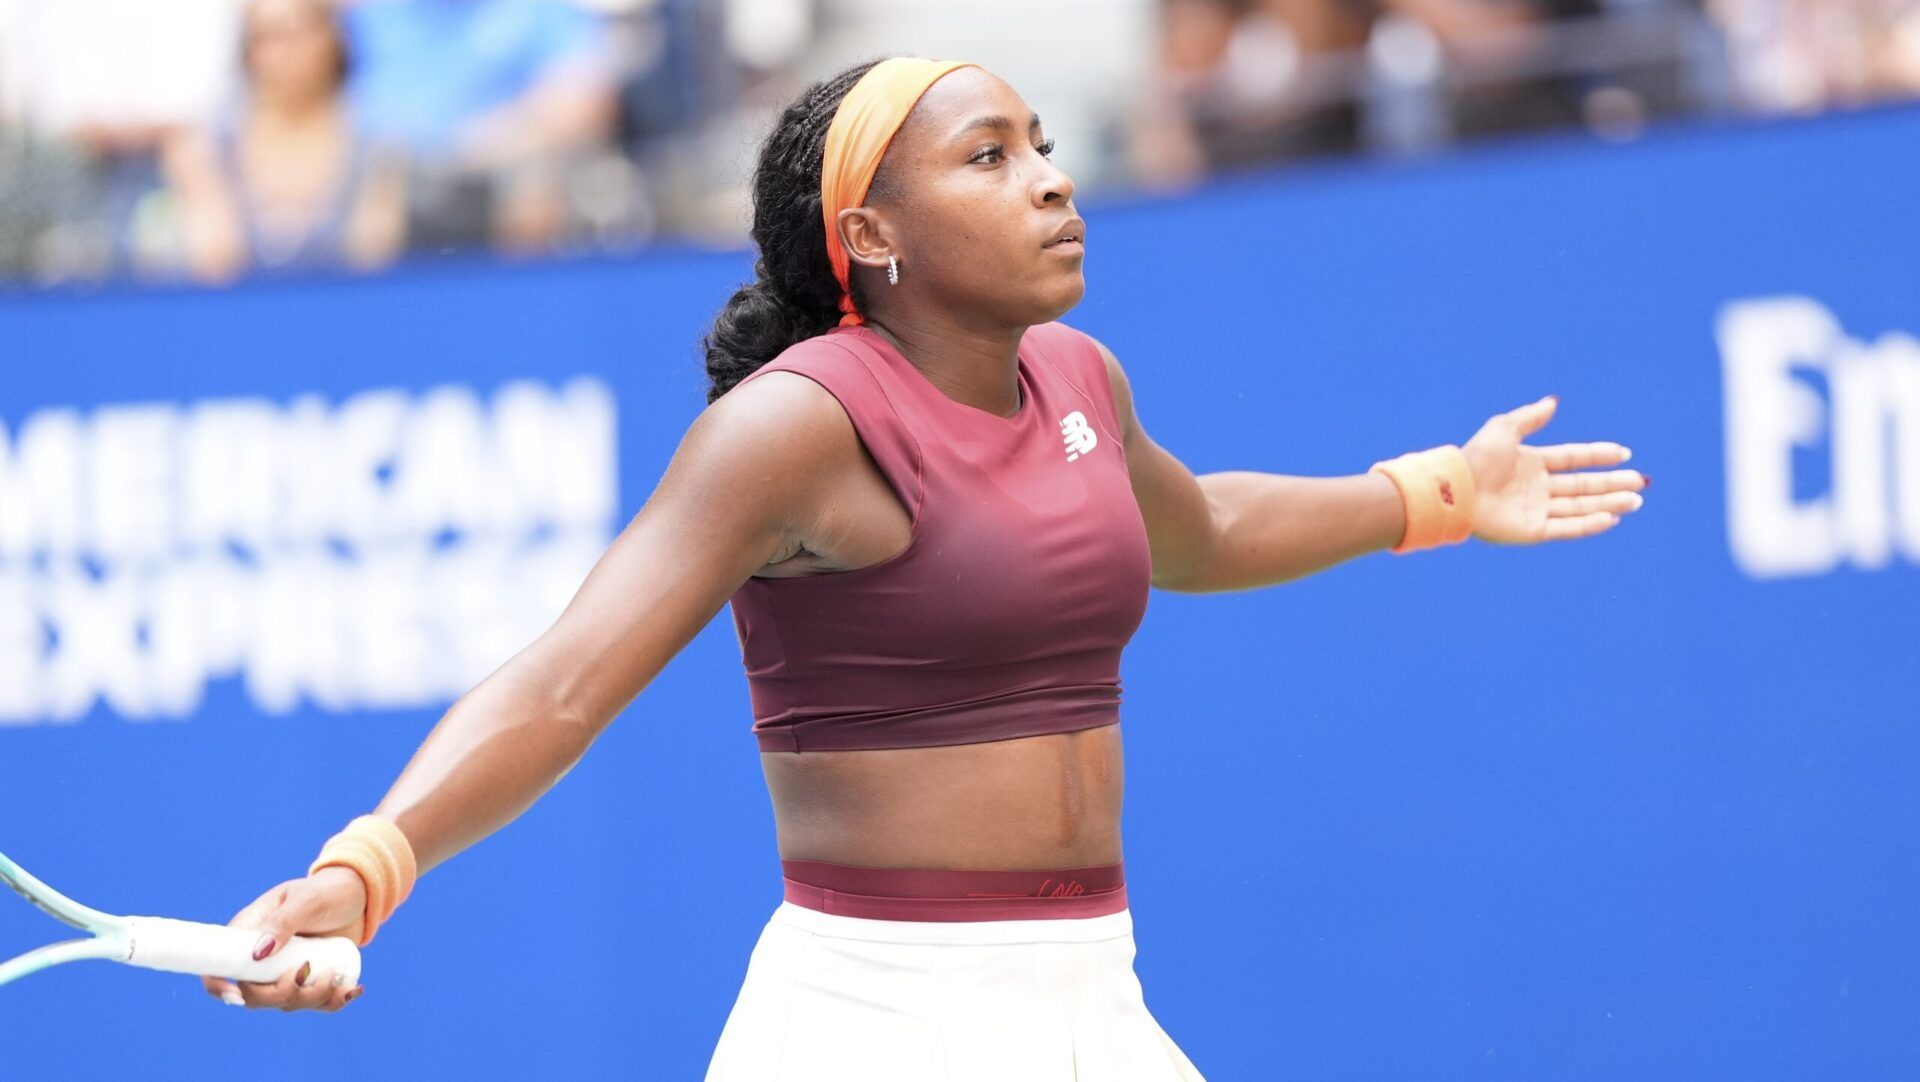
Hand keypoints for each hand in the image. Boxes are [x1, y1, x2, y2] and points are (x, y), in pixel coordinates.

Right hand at [200, 866, 367, 1011]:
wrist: (358, 897)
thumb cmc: (326, 892)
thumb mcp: (305, 901)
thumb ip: (283, 922)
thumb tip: (257, 954)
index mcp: (250, 934)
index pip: (219, 966)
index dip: (219, 986)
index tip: (237, 996)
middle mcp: (263, 959)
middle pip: (254, 996)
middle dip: (282, 993)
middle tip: (309, 970)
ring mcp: (286, 973)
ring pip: (287, 1003)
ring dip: (313, 997)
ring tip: (337, 975)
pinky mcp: (310, 981)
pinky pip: (315, 1003)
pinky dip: (332, 1002)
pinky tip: (350, 989)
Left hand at [1461, 395, 1647, 543]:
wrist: (1457, 489)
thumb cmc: (1476, 458)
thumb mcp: (1504, 428)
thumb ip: (1530, 417)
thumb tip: (1553, 402)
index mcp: (1531, 463)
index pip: (1573, 459)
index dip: (1598, 455)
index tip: (1624, 453)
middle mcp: (1537, 487)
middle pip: (1583, 485)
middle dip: (1612, 483)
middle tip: (1640, 482)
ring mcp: (1536, 509)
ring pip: (1580, 507)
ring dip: (1608, 503)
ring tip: (1635, 500)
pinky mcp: (1532, 530)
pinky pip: (1566, 528)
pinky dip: (1589, 524)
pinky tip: (1611, 517)